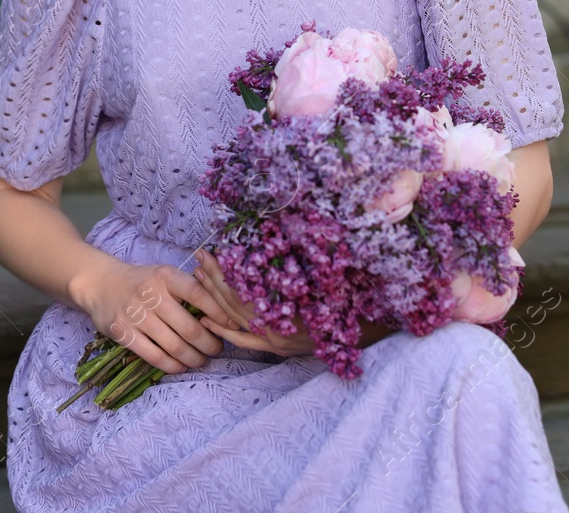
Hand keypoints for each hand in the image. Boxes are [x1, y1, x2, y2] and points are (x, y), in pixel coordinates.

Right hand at [71, 257, 232, 375]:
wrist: (100, 284)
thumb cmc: (142, 282)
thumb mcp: (164, 275)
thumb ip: (189, 288)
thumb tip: (224, 312)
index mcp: (165, 276)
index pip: (198, 294)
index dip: (219, 312)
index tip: (232, 326)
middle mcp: (151, 294)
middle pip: (189, 327)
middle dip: (209, 344)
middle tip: (217, 349)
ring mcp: (135, 315)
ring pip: (174, 346)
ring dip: (194, 358)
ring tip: (201, 360)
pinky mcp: (123, 333)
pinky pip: (154, 356)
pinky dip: (172, 366)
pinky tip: (181, 366)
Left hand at [192, 248, 398, 355]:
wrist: (372, 329)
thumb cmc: (353, 294)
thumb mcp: (332, 267)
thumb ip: (313, 246)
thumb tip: (298, 220)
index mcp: (286, 302)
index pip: (244, 284)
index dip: (224, 267)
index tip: (210, 249)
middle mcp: (278, 323)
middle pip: (235, 299)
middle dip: (213, 276)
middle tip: (197, 256)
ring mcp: (277, 339)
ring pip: (236, 318)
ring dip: (214, 298)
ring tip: (196, 276)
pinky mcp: (280, 349)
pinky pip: (245, 341)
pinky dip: (225, 330)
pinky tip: (207, 320)